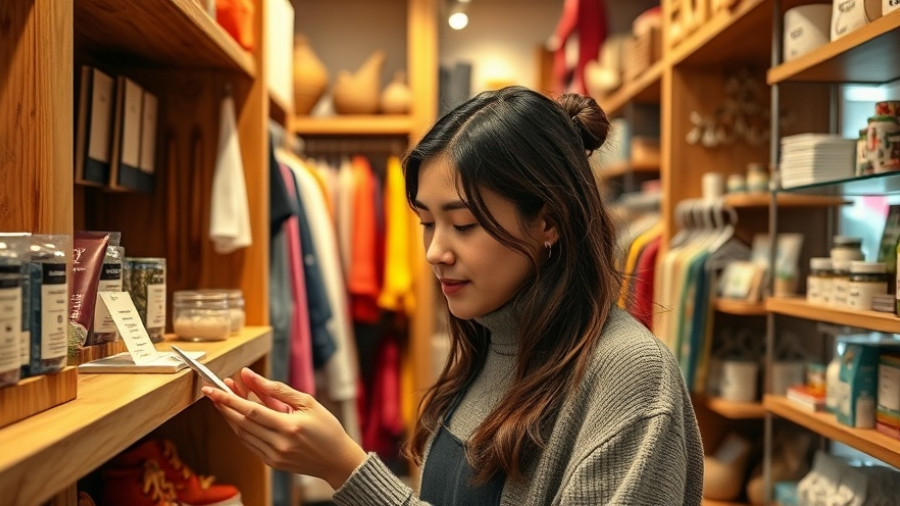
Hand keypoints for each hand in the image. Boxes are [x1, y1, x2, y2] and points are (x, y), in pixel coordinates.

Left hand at [203, 368, 367, 489]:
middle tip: (213, 390)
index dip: (229, 398)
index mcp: (289, 427)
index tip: (212, 389)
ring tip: (225, 399)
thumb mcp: (307, 402)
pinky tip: (239, 416)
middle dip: (224, 405)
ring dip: (230, 416)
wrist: (337, 460)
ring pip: (242, 434)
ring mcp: (274, 456)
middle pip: (241, 422)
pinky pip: (249, 443)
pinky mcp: (272, 463)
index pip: (250, 410)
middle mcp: (279, 444)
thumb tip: (250, 376)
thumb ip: (276, 389)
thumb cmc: (327, 428)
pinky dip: (241, 428)